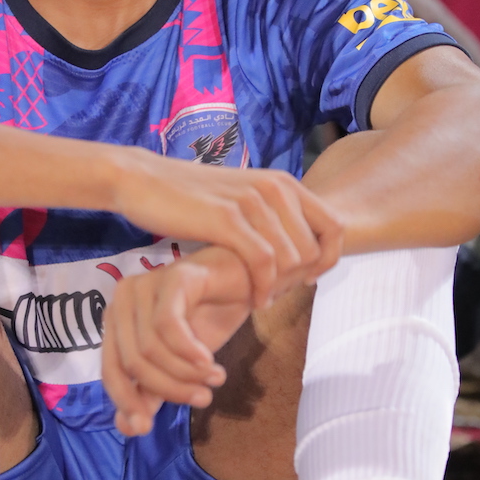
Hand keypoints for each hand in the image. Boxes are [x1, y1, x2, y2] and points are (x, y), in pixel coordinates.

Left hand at [102, 247, 252, 434]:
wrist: (248, 281)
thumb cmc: (209, 318)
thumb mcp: (178, 364)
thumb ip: (152, 392)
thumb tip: (129, 428)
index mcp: (117, 321)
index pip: (110, 370)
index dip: (125, 401)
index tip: (147, 429)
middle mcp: (123, 300)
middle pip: (132, 363)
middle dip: (169, 389)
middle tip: (203, 399)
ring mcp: (145, 284)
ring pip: (150, 348)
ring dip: (185, 373)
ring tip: (215, 379)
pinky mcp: (173, 276)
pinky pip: (168, 325)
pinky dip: (189, 352)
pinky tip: (209, 362)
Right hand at [112, 151, 343, 309]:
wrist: (144, 180)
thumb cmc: (191, 197)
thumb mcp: (241, 199)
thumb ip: (271, 216)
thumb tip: (297, 246)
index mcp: (282, 182)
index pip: (335, 225)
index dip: (329, 258)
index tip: (307, 279)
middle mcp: (274, 187)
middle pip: (315, 248)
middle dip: (300, 278)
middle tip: (277, 293)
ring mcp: (252, 201)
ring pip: (292, 257)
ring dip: (282, 286)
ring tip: (263, 298)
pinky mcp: (227, 218)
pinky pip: (264, 262)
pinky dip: (264, 287)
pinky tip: (253, 300)